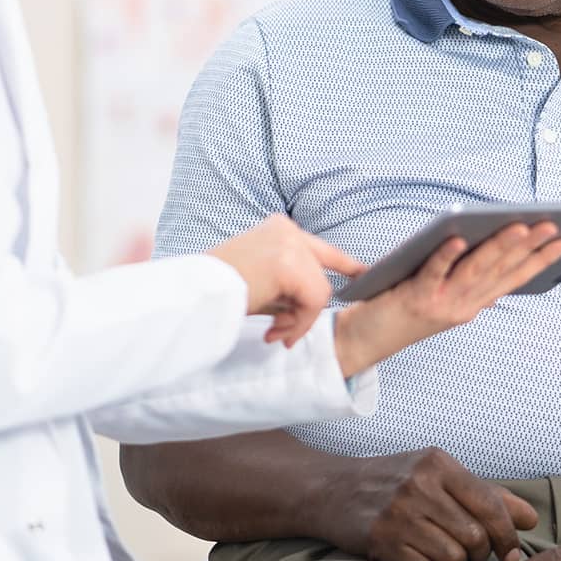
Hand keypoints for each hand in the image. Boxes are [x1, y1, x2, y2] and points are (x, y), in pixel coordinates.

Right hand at [209, 215, 365, 347]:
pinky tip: (275, 331)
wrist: (197, 294)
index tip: (364, 274)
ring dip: (299, 321)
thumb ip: (287, 285)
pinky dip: (300, 323)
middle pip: (321, 276)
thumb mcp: (259, 280)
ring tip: (273, 331)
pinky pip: (314, 302)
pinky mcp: (291, 263)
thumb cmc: (219, 291)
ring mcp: (290, 244)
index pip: (320, 247)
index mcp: (278, 229)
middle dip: (307, 311)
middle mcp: (287, 229)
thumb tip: (308, 308)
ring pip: (320, 292)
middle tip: (281, 331)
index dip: (346, 264)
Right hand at [320, 446, 538, 560]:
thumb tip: (531, 518)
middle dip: (477, 551)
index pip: (491, 506)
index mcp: (438, 464)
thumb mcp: (439, 474)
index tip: (510, 553)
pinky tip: (413, 550)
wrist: (333, 489)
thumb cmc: (395, 481)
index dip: (507, 536)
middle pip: (475, 537)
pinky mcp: (382, 541)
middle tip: (464, 546)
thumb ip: (487, 495)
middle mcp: (419, 485)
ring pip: (453, 556)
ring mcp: (398, 513)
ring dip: (452, 559)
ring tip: (435, 544)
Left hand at [333, 223, 560, 375]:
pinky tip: (459, 236)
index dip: (542, 260)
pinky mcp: (415, 299)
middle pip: (500, 271)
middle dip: (530, 247)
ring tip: (520, 226)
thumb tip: (496, 246)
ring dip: (499, 248)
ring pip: (475, 271)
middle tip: (554, 225)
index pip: (514, 278)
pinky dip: (447, 255)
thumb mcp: (442, 296)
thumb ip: (466, 277)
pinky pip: (433, 272)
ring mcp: (441, 304)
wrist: (363, 343)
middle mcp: (463, 307)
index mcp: (472, 305)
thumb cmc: (400, 309)